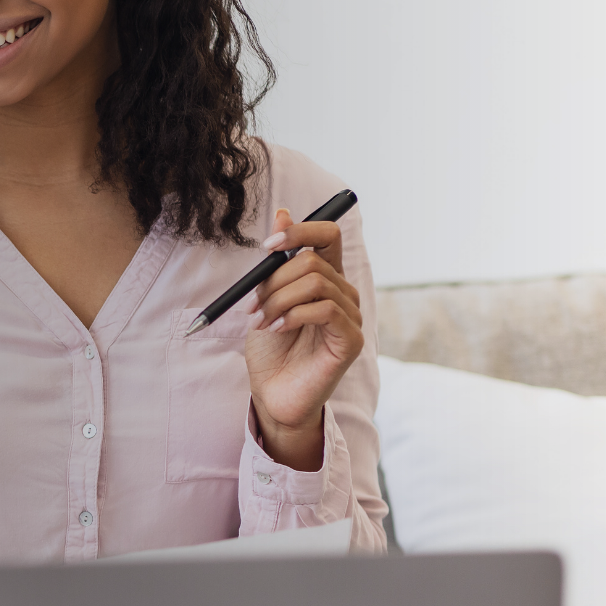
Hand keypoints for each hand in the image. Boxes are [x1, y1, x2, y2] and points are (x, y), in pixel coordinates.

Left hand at [243, 207, 364, 470]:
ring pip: (315, 283)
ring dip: (277, 300)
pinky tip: (277, 329)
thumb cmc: (271, 348)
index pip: (328, 234)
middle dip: (273, 281)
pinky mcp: (352, 339)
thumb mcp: (266, 298)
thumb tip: (282, 212)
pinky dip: (293, 315)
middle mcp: (343, 292)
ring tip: (260, 321)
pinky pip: (325, 309)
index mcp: (325, 277)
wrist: (273, 393)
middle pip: (311, 261)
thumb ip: (276, 260)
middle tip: (253, 306)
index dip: (299, 231)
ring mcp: (351, 315)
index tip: (267, 247)